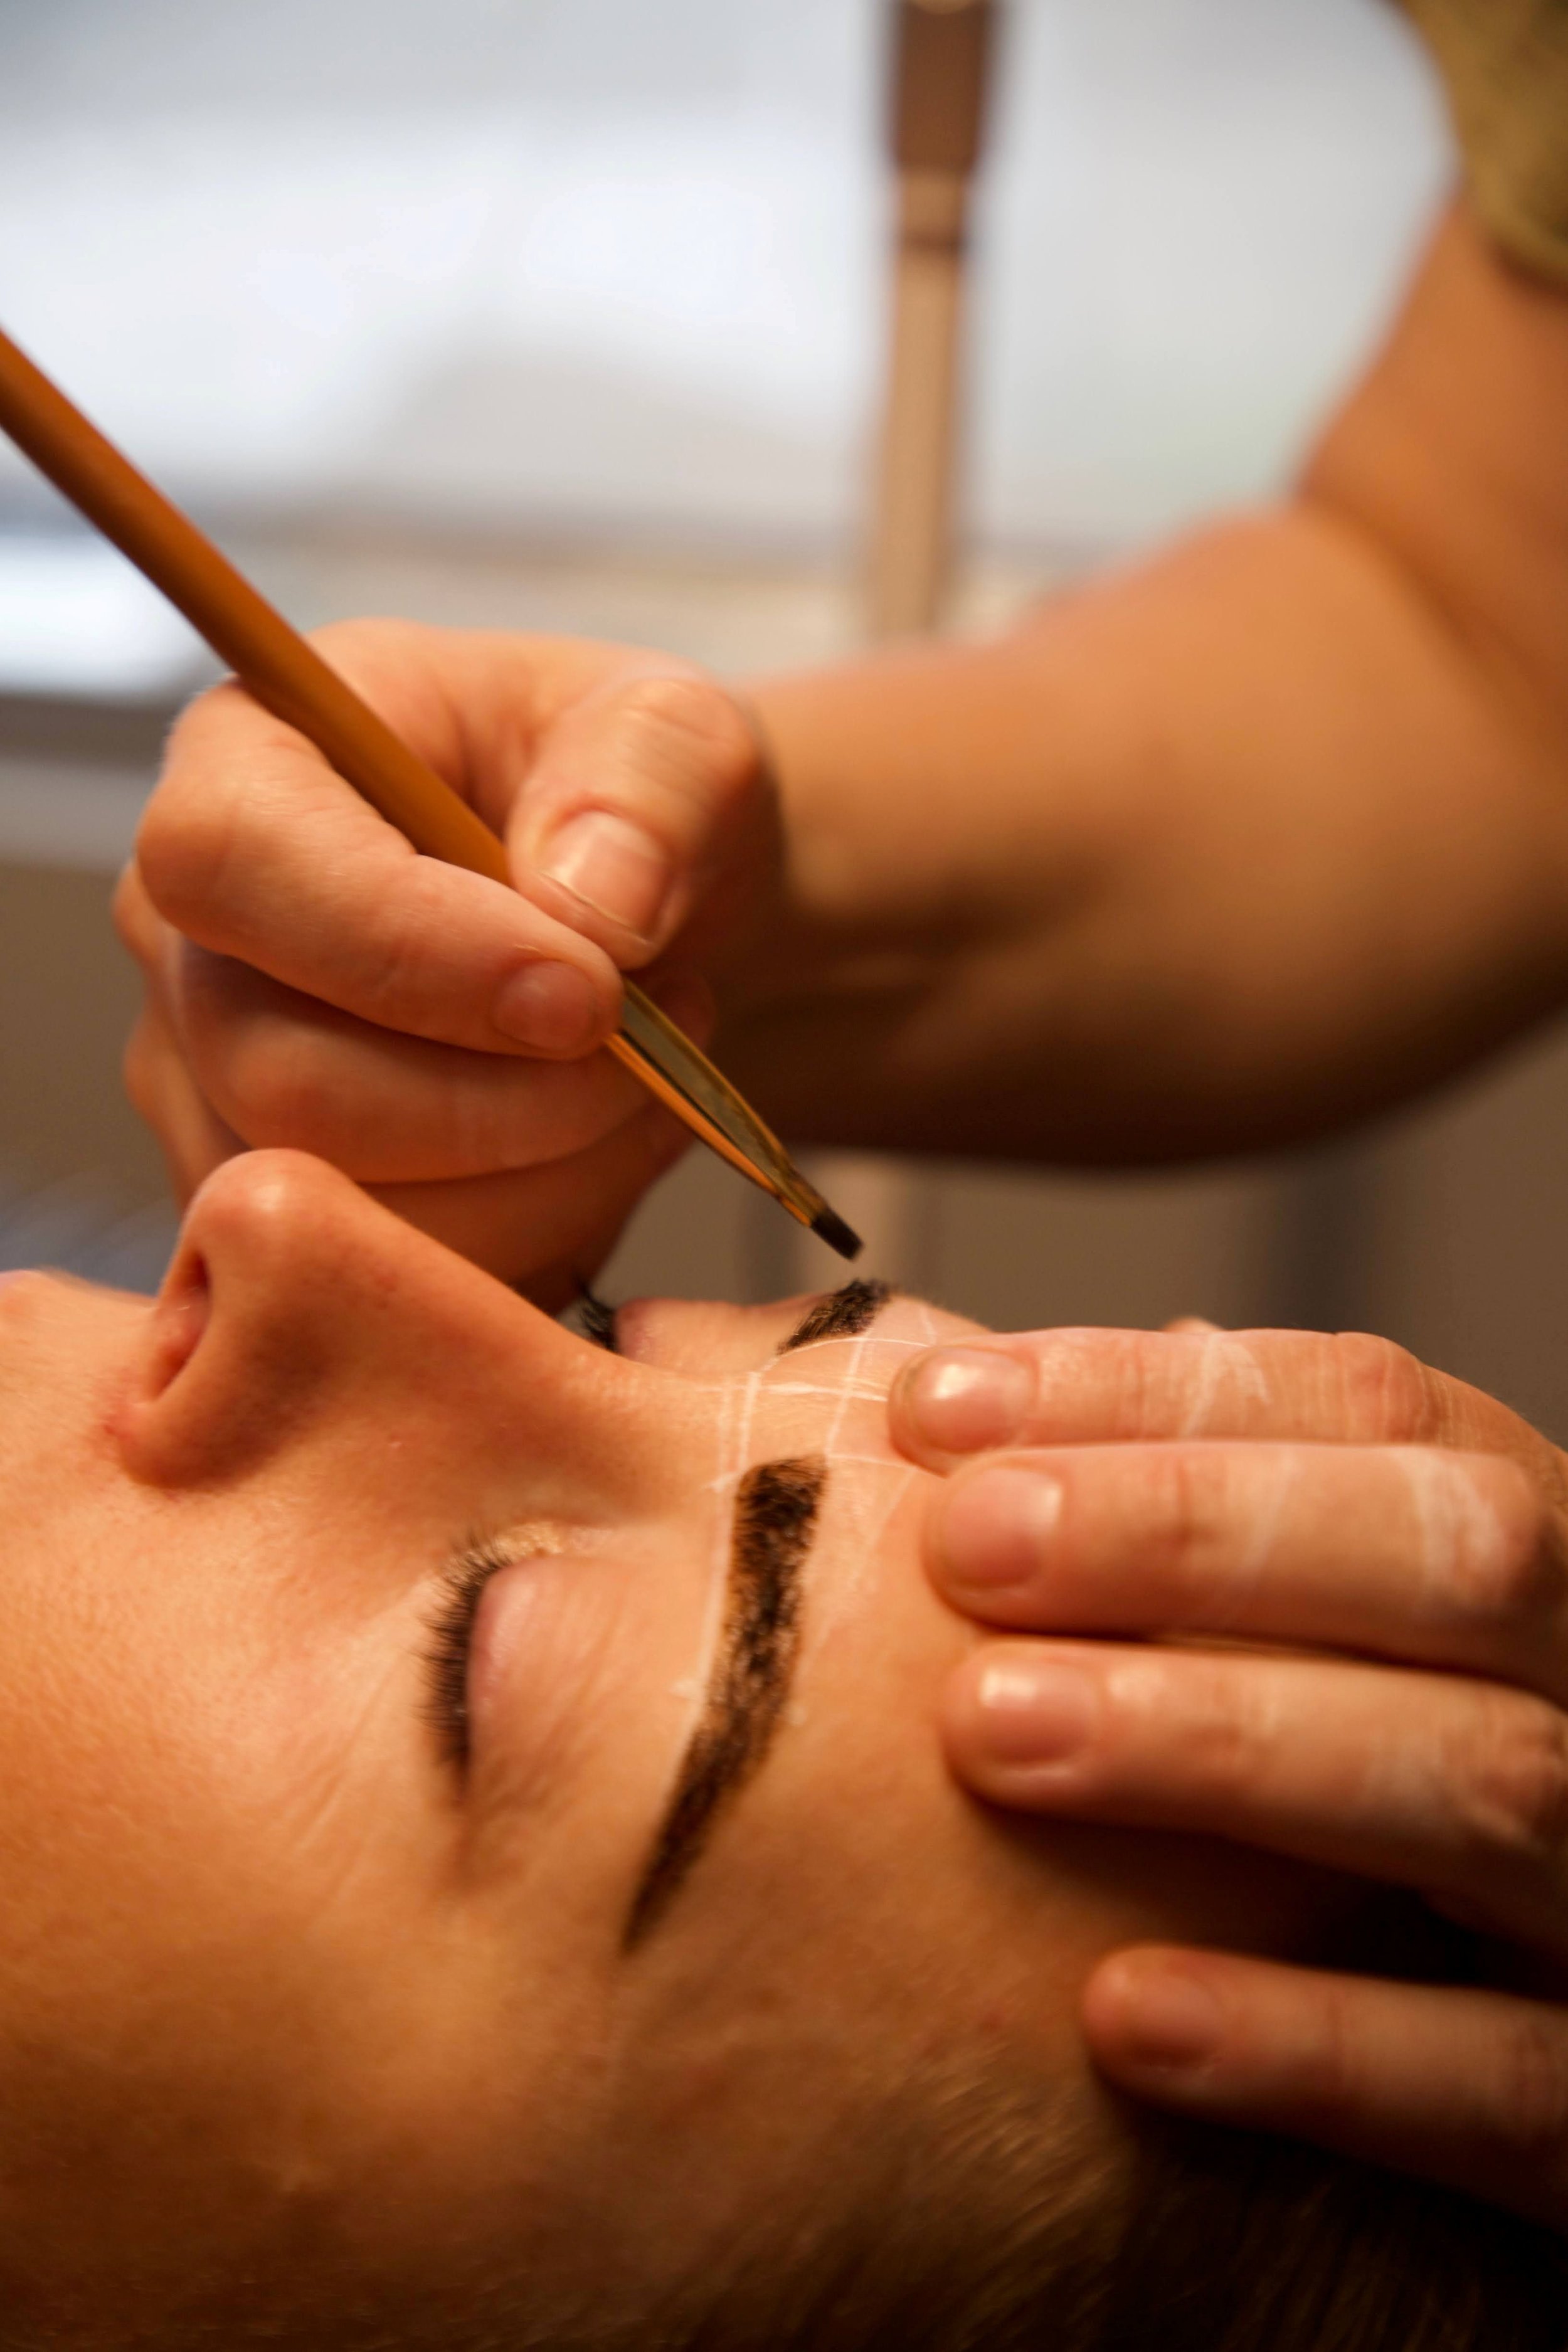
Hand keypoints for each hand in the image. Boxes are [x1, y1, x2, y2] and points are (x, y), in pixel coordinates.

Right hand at [116, 620, 778, 1303]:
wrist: (642, 921)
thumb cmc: (629, 800)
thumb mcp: (677, 733)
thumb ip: (648, 783)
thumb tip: (589, 909)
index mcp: (244, 758)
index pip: (231, 863)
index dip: (404, 948)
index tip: (586, 994)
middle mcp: (187, 938)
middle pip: (277, 1077)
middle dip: (505, 1101)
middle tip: (659, 1043)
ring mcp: (210, 1092)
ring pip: (340, 1206)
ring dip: (543, 1177)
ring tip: (654, 1082)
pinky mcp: (280, 1205)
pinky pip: (392, 1277)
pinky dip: (540, 1236)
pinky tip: (612, 1148)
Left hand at [890, 1324, 1567, 2227]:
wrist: (1517, 2022)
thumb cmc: (1356, 1770)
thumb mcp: (1320, 1627)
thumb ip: (1195, 1518)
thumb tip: (976, 1416)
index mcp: (1534, 1541)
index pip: (1375, 1407)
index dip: (1153, 1395)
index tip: (934, 1412)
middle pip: (1454, 1552)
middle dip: (1192, 1531)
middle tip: (962, 1545)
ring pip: (1483, 1782)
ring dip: (1223, 1743)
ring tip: (990, 1730)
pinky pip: (1501, 2081)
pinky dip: (1311, 2042)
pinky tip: (1118, 2011)